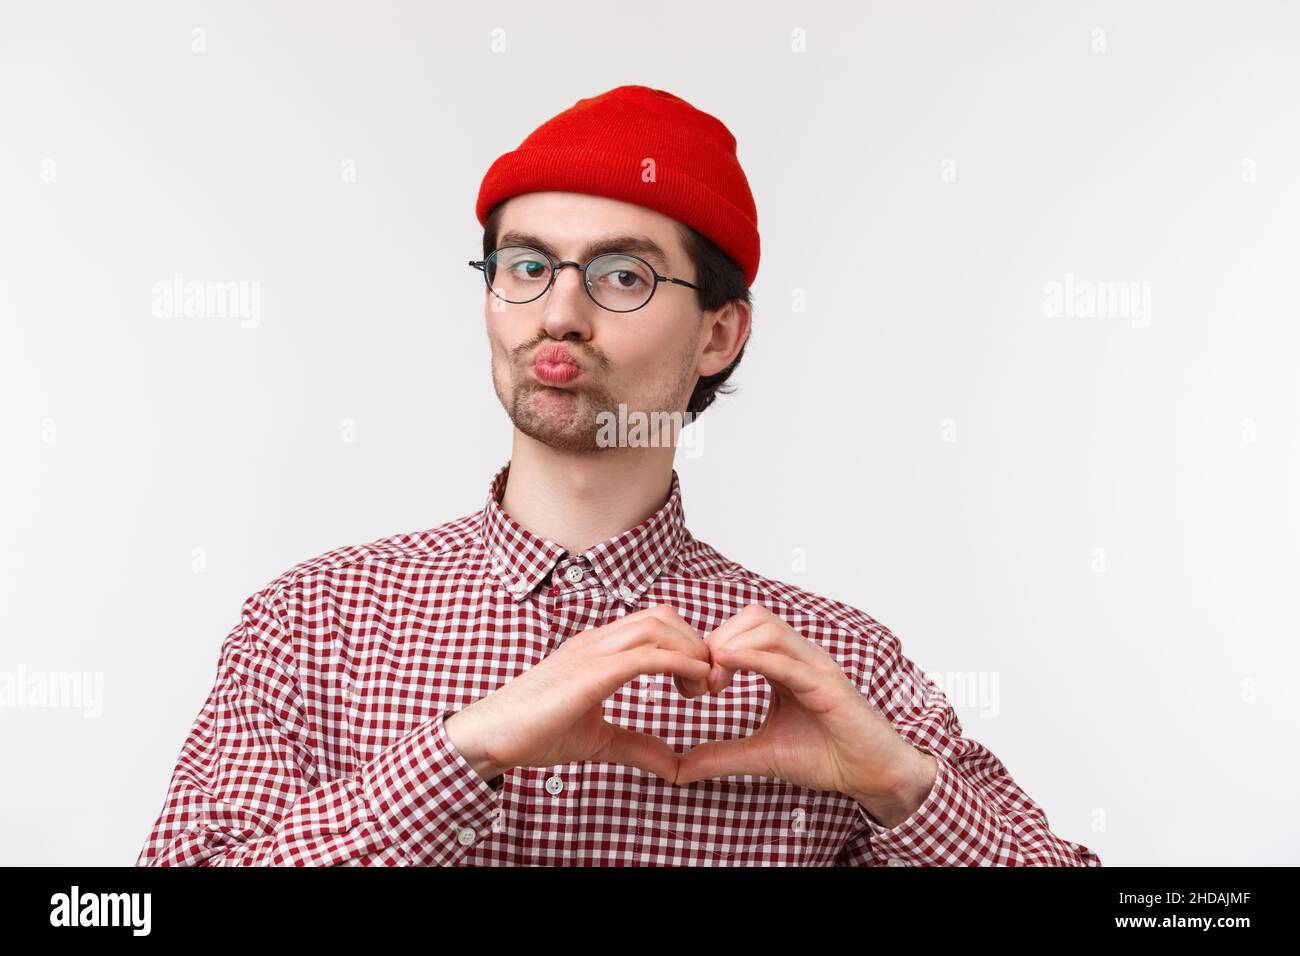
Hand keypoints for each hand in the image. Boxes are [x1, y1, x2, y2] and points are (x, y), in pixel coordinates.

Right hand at [443, 605, 711, 783]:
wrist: (490, 737)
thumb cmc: (534, 734)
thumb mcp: (598, 741)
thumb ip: (637, 746)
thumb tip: (674, 766)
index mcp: (597, 649)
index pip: (654, 624)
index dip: (686, 644)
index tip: (702, 681)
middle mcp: (597, 641)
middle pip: (663, 616)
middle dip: (696, 642)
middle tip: (709, 684)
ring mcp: (592, 652)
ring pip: (658, 626)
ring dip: (691, 650)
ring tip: (703, 686)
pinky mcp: (590, 672)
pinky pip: (645, 654)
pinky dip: (679, 662)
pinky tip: (693, 682)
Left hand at [674, 605, 936, 819]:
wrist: (875, 776)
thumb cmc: (827, 756)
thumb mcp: (762, 754)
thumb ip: (722, 755)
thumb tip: (677, 769)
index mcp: (785, 664)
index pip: (743, 629)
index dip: (711, 648)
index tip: (694, 686)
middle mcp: (801, 657)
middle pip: (752, 617)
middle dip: (717, 641)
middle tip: (702, 684)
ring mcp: (817, 667)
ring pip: (767, 628)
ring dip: (731, 647)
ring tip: (713, 684)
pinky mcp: (829, 686)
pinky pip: (788, 661)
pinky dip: (754, 658)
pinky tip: (727, 666)